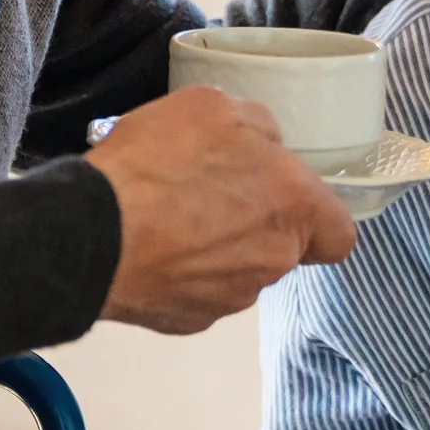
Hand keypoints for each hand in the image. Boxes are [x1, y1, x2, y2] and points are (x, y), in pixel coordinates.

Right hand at [84, 86, 356, 334]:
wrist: (90, 232)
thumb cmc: (159, 162)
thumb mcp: (211, 107)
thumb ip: (256, 127)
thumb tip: (265, 148)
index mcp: (294, 207)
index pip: (339, 234)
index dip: (317, 218)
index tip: (285, 201)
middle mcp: (274, 260)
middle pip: (281, 247)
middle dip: (253, 224)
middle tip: (206, 195)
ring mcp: (232, 298)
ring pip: (239, 272)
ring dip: (215, 249)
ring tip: (167, 219)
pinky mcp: (189, 322)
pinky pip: (197, 294)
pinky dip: (181, 275)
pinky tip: (149, 250)